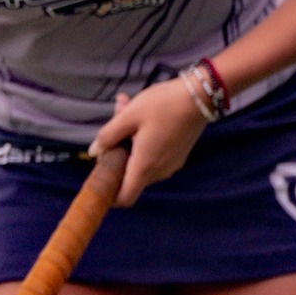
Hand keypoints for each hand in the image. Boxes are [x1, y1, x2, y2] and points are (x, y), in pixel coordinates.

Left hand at [89, 76, 207, 206]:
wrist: (201, 95)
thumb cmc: (162, 104)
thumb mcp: (129, 116)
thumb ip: (107, 136)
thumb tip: (94, 153)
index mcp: (144, 166)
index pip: (124, 198)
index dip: (110, 195)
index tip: (101, 177)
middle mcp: (159, 172)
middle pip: (130, 176)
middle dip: (116, 153)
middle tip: (114, 121)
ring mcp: (171, 165)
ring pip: (141, 162)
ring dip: (128, 142)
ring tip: (126, 109)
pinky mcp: (178, 156)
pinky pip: (154, 156)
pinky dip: (143, 141)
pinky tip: (142, 116)